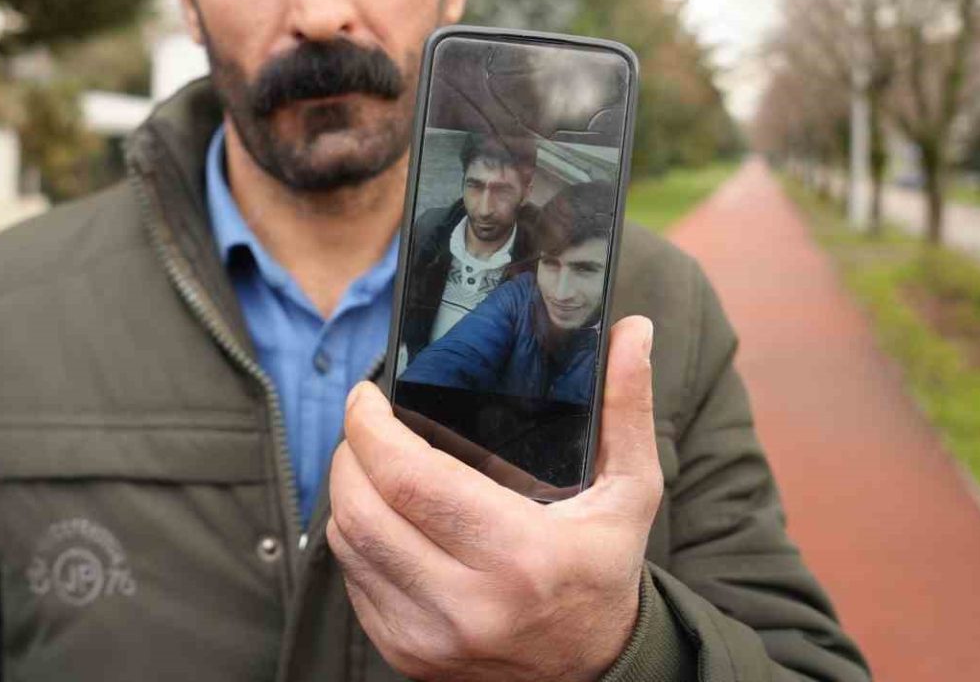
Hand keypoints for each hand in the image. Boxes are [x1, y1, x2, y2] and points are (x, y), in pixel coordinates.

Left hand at [326, 316, 661, 681]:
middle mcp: (469, 605)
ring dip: (346, 494)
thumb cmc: (604, 569)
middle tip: (362, 424)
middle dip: (348, 452)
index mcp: (522, 556)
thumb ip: (626, 408)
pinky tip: (382, 518)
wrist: (594, 673)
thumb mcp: (630, 491)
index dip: (370, 428)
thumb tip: (633, 331)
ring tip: (368, 464)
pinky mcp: (407, 656)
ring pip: (347, 546)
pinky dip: (356, 542)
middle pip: (363, 510)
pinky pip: (354, 584)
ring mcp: (431, 638)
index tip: (366, 395)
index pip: (410, 480)